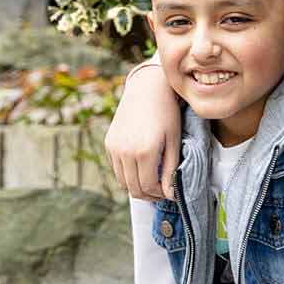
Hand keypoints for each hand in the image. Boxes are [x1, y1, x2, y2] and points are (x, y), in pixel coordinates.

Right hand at [105, 63, 181, 199]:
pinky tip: (141, 166)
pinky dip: (127, 173)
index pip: (148, 187)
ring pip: (122, 181)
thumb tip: (170, 195)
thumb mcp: (174, 141)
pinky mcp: (109, 143)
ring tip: (152, 180)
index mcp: (144, 152)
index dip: (160, 194)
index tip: (169, 192)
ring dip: (136, 186)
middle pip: (133, 188)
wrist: (147, 88)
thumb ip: (171, 170)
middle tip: (161, 191)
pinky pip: (116, 168)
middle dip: (148, 194)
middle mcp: (125, 152)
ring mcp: (114, 147)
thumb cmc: (166, 113)